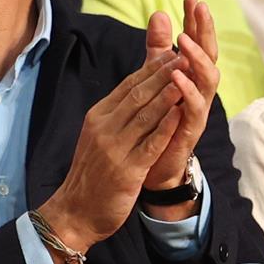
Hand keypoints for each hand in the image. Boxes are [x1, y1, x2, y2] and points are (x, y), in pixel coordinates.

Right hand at [33, 50, 184, 260]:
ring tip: (187, 77)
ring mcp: (115, 149)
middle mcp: (105, 128)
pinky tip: (180, 113)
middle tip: (185, 55)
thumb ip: (117, 113)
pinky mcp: (127, 171)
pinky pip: (150, 144)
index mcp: (99, 117)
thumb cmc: (92, 173)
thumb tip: (137, 89)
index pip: (128, 85)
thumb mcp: (98, 136)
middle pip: (138, 94)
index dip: (152, 69)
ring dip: (167, 94)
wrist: (75, 211)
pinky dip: (165, 127)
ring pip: (145, 115)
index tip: (172, 53)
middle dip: (163, 74)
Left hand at [143, 0, 219, 191]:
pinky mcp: (191, 128)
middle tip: (199, 6)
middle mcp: (200, 89)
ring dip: (197, 58)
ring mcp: (199, 108)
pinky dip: (188, 91)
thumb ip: (158, 48)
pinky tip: (178, 76)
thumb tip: (159, 13)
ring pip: (208, 79)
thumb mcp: (157, 77)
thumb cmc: (159, 119)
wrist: (153, 164)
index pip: (197, 41)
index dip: (195, 19)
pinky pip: (194, 108)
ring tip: (184, 40)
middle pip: (209, 54)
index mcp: (192, 75)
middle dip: (205, 30)